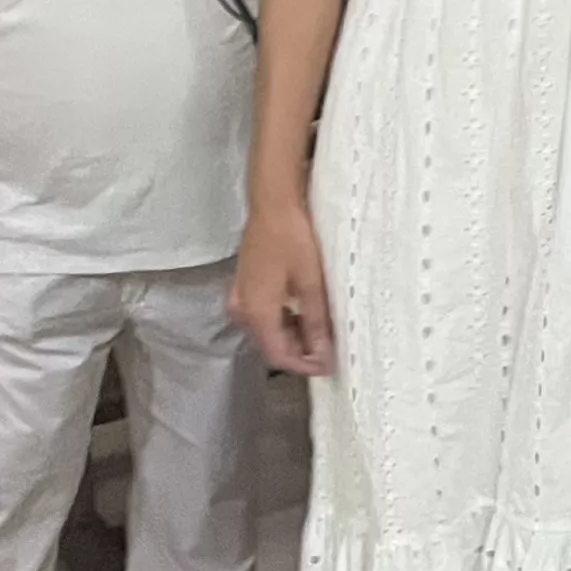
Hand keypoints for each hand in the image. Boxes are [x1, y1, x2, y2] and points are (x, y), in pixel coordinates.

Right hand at [231, 197, 336, 375]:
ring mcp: (240, 296)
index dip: (304, 366)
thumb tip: (323, 353)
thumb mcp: (311, 283)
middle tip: (330, 348)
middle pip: (270, 345)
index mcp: (256, 312)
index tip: (328, 366)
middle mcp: (242, 309)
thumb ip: (316, 322)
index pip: (278, 356)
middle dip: (300, 352)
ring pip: (268, 330)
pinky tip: (306, 312)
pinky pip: (264, 314)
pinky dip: (284, 319)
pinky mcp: (245, 285)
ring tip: (323, 330)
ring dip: (293, 335)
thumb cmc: (292, 238)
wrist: (273, 204)